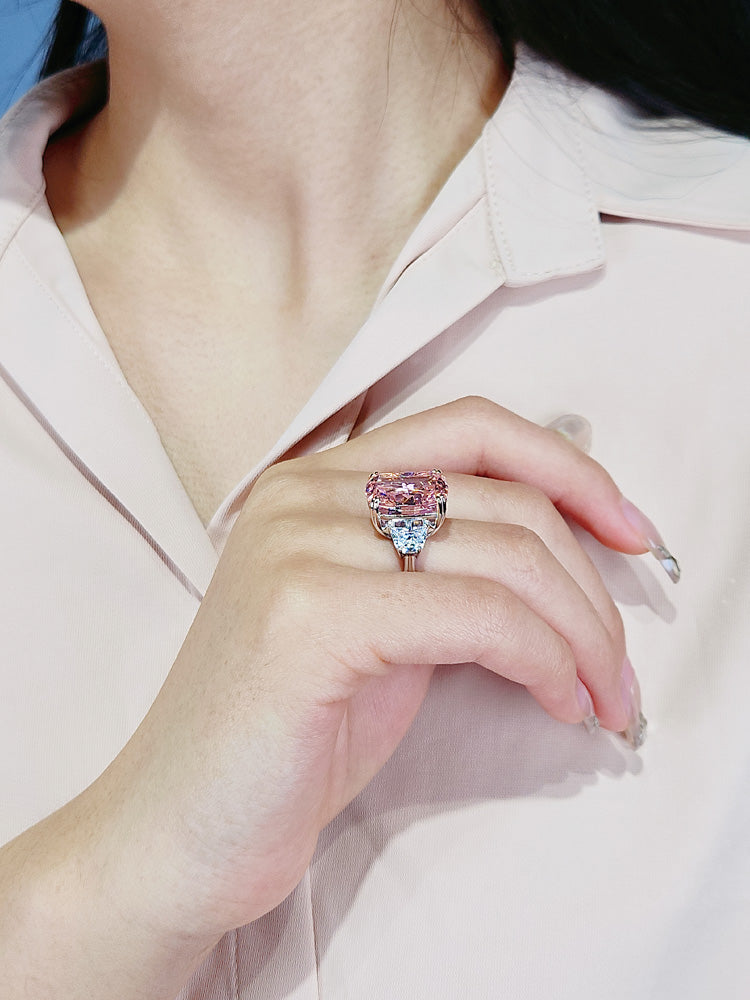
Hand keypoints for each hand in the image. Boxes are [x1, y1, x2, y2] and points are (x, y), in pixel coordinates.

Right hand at [108, 398, 652, 943]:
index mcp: (318, 482)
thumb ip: (445, 568)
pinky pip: (480, 616)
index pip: (472, 428)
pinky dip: (544, 659)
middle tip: (617, 663)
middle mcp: (306, 494)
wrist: (184, 829)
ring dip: (582, 632)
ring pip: (505, 552)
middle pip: (505, 496)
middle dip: (590, 584)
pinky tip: (556, 701)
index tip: (627, 530)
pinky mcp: (312, 613)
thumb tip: (564, 554)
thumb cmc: (287, 738)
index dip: (568, 468)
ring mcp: (303, 544)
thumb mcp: (381, 626)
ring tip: (600, 694)